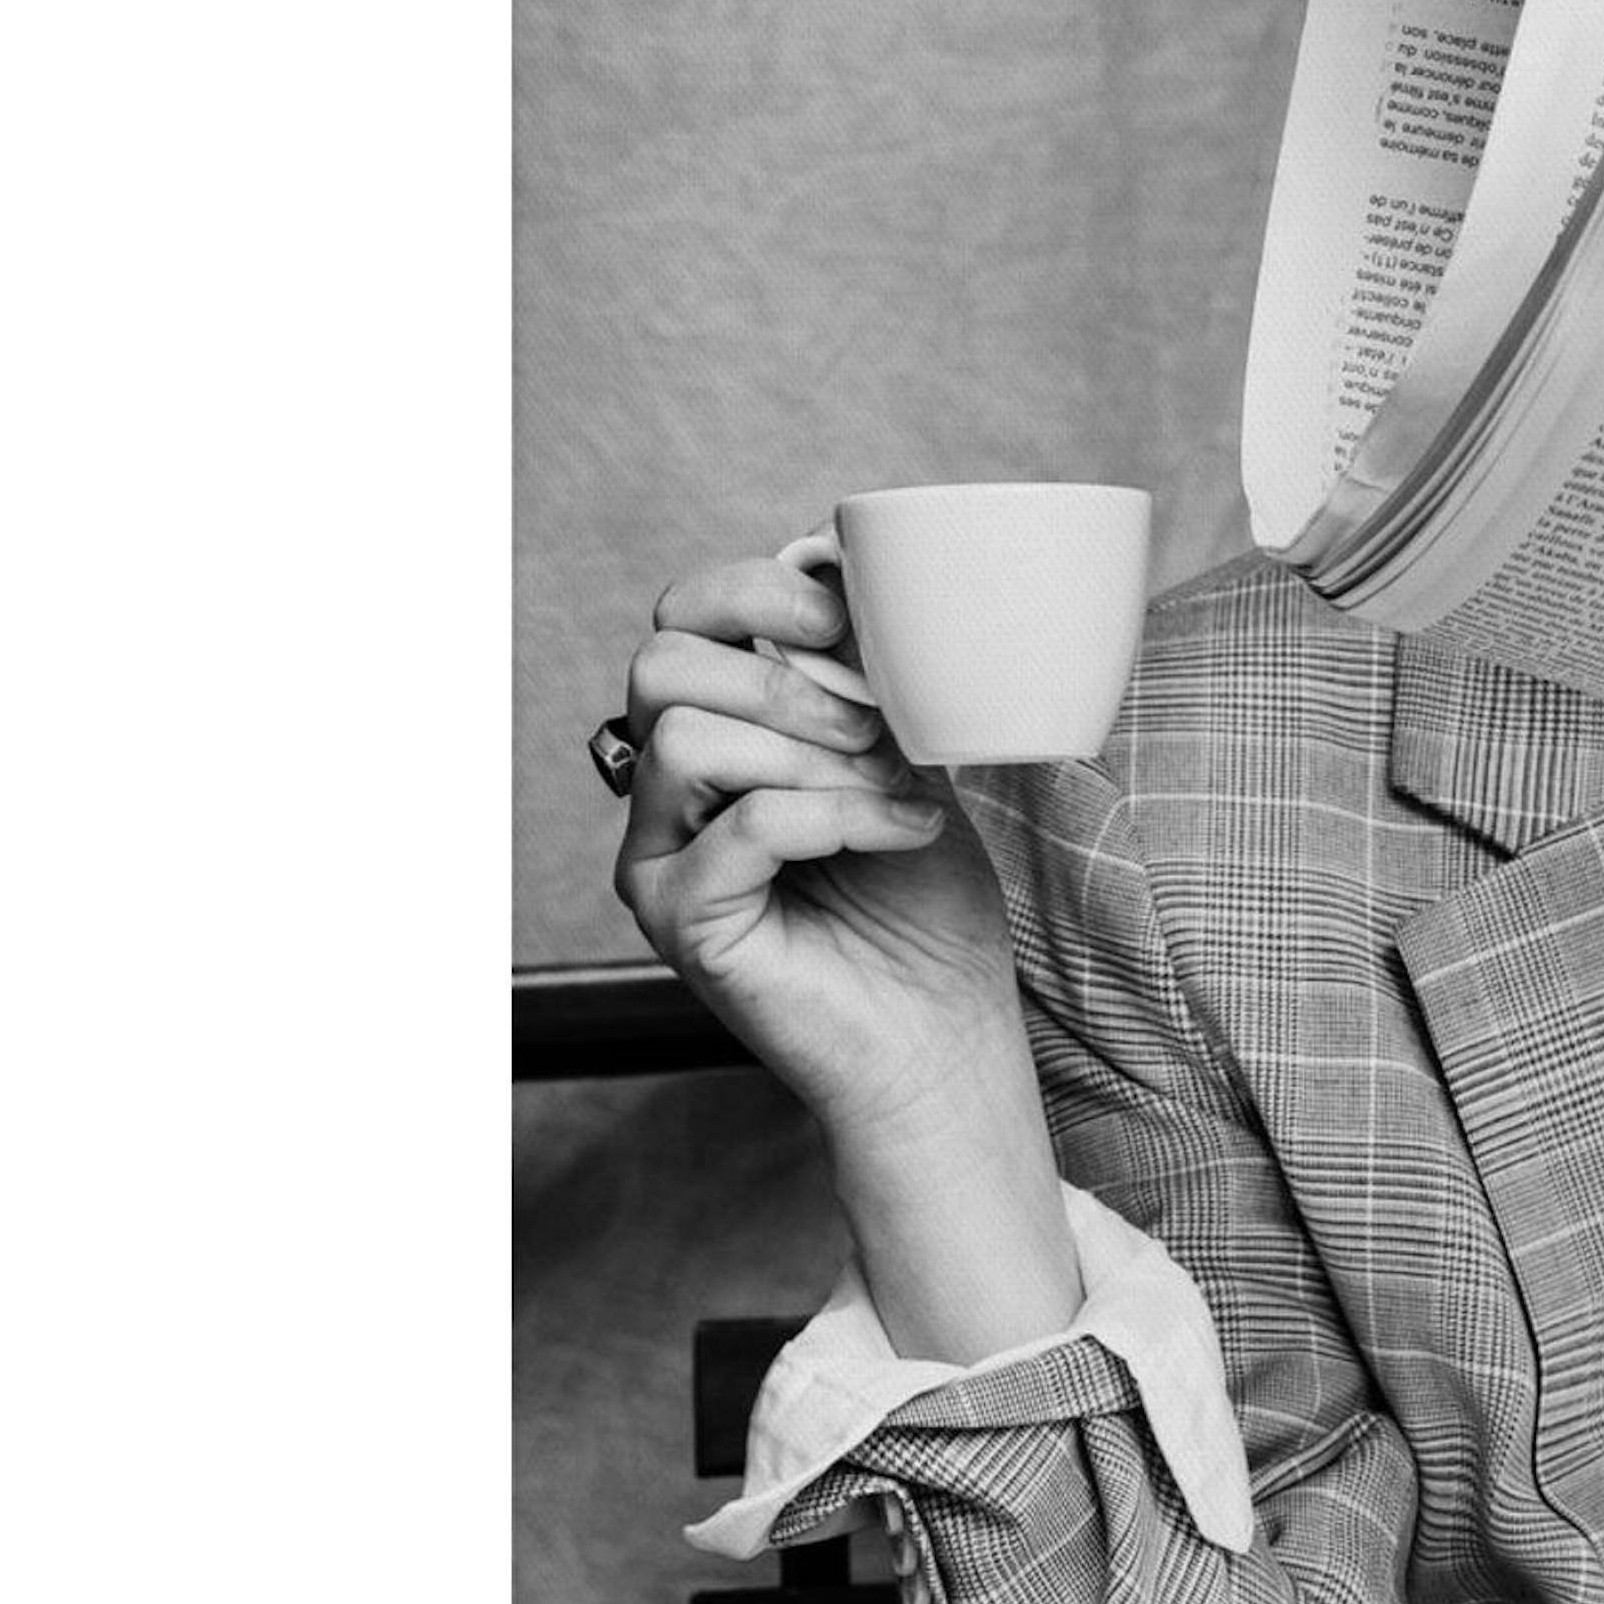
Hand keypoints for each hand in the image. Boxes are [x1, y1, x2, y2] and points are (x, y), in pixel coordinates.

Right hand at [607, 544, 1024, 1140]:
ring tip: (891, 794)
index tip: (840, 613)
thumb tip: (851, 571)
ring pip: (688, 740)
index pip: (680, 619)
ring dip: (813, 755)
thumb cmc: (924, 903)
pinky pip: (744, 825)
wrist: (943, 1031)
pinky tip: (899, 833)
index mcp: (714, 734)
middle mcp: (667, 794)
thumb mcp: (906, 759)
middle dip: (782, 679)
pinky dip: (837, 816)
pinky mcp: (681, 920)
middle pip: (661, 667)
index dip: (751, 595)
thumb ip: (869, 677)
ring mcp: (661, 859)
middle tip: (874, 730)